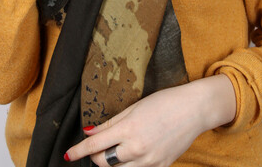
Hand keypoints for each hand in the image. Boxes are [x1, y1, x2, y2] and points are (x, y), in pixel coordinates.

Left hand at [64, 75, 235, 166]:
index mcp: (128, 129)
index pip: (95, 146)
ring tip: (115, 151)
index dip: (78, 151)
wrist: (193, 109)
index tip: (68, 155)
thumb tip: (89, 132)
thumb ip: (111, 122)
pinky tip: (131, 158)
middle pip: (104, 162)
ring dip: (112, 164)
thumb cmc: (164, 102)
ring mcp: (150, 161)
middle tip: (98, 147)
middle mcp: (137, 148)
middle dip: (95, 156)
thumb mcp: (134, 107)